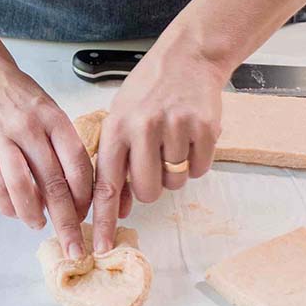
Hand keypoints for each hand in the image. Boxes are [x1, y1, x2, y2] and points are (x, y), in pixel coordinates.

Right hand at [0, 53, 93, 258]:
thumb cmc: (16, 95)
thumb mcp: (47, 108)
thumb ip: (58, 144)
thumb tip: (70, 190)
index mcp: (52, 118)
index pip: (77, 162)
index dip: (84, 194)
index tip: (87, 213)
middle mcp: (29, 128)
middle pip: (54, 182)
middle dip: (66, 220)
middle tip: (74, 245)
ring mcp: (2, 138)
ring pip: (23, 187)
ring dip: (34, 214)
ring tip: (39, 226)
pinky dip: (8, 205)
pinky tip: (15, 212)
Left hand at [92, 38, 228, 253]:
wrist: (187, 58)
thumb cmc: (148, 91)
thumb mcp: (120, 119)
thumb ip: (116, 162)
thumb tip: (118, 207)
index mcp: (116, 128)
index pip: (105, 184)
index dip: (103, 219)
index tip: (101, 247)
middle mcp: (143, 129)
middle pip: (146, 191)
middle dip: (149, 187)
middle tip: (152, 164)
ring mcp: (175, 128)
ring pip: (174, 182)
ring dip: (173, 171)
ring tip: (170, 141)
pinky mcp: (205, 129)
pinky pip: (198, 170)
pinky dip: (195, 161)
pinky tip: (188, 137)